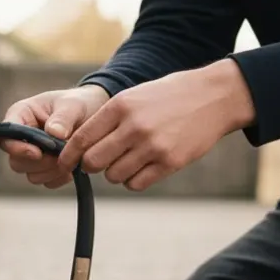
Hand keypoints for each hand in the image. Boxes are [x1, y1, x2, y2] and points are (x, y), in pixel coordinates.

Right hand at [0, 85, 110, 188]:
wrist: (95, 113)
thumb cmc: (80, 103)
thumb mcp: (74, 105)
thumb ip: (63, 118)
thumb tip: (54, 133)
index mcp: (20, 115)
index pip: (5, 136)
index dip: (17, 148)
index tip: (37, 153)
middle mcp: (21, 137)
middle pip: (16, 161)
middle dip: (40, 162)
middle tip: (62, 154)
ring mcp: (31, 156)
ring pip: (31, 174)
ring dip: (52, 170)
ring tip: (71, 157)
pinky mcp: (43, 169)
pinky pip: (46, 181)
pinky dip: (60, 177)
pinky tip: (73, 164)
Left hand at [56, 59, 255, 191]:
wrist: (215, 96)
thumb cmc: (168, 97)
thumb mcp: (133, 96)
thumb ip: (106, 120)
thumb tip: (77, 148)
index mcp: (120, 106)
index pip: (81, 138)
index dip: (68, 155)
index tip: (64, 163)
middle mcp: (133, 127)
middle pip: (93, 162)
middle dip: (91, 165)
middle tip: (100, 160)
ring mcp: (152, 146)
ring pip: (113, 176)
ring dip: (115, 172)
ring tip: (129, 158)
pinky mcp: (169, 162)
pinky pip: (136, 183)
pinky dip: (134, 180)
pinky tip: (143, 166)